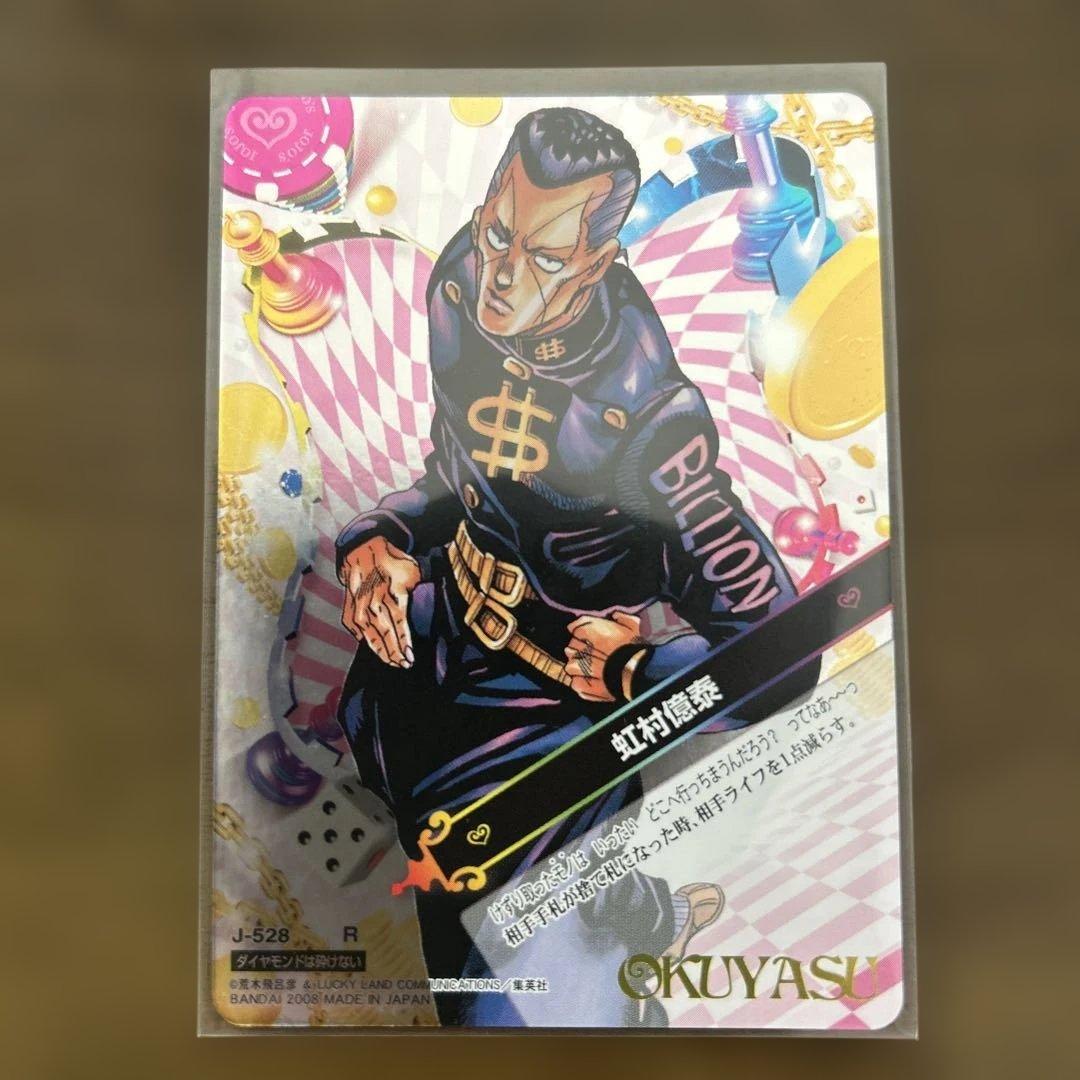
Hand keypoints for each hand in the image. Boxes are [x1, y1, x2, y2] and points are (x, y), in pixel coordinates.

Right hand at [339, 537, 420, 667]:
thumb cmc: (393, 562)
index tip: (409, 656)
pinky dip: (361, 637)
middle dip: (392, 650)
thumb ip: (421, 587)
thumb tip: (438, 599)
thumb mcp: (412, 570)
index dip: (403, 639)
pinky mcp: (348, 603)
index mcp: (391, 589)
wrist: (363, 547)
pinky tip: (371, 647)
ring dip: (378, 648)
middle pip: (382, 629)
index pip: (398, 620)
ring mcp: (358, 601)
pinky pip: (353, 625)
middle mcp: (373, 597)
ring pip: (367, 630)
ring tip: (390, 662)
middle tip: (403, 664)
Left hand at [563, 611, 642, 702]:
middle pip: (572, 646)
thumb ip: (621, 618)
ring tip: (594, 670)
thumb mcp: (633, 625)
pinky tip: (594, 682)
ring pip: (571, 665)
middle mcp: (579, 647)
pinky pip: (575, 682)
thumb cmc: (635, 648)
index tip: (592, 637)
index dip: (585, 633)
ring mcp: (577, 667)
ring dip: (579, 667)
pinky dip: (582, 682)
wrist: (637, 672)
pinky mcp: (581, 684)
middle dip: (581, 650)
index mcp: (589, 630)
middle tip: (596, 655)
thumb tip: (615, 615)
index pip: (575, 628)